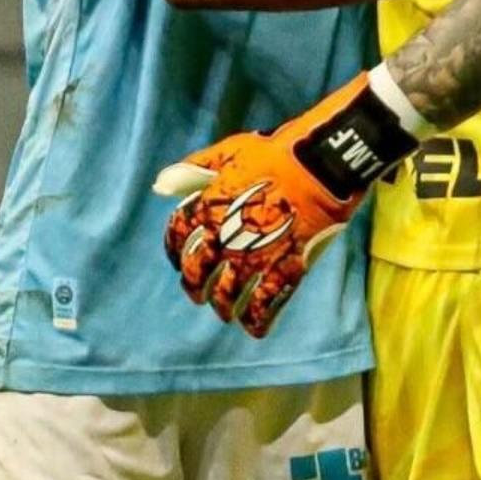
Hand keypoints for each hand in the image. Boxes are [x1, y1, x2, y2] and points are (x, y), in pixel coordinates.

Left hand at [153, 71, 404, 335]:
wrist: (320, 165)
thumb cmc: (276, 152)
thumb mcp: (229, 151)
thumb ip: (193, 168)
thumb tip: (160, 186)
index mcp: (207, 208)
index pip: (177, 236)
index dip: (174, 251)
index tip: (178, 260)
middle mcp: (224, 239)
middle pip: (197, 273)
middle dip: (194, 287)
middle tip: (199, 295)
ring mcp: (254, 258)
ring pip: (227, 295)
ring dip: (222, 307)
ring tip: (225, 313)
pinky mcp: (285, 269)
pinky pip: (265, 305)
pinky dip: (256, 321)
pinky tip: (254, 328)